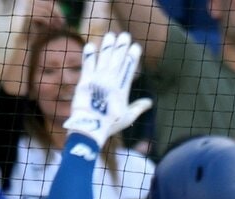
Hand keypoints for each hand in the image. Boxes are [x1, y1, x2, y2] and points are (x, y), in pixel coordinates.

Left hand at [62, 31, 150, 146]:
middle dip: (122, 46)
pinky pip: (88, 64)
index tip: (136, 46)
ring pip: (104, 59)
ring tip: (110, 35)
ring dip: (107, 46)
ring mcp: (97, 80)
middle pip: (117, 60)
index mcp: (122, 90)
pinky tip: (91, 45)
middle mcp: (110, 82)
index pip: (129, 68)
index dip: (133, 56)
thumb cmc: (110, 124)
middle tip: (125, 35)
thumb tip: (150, 102)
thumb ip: (138, 107)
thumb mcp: (127, 117)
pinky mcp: (85, 81)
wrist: (90, 126)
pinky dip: (89, 55)